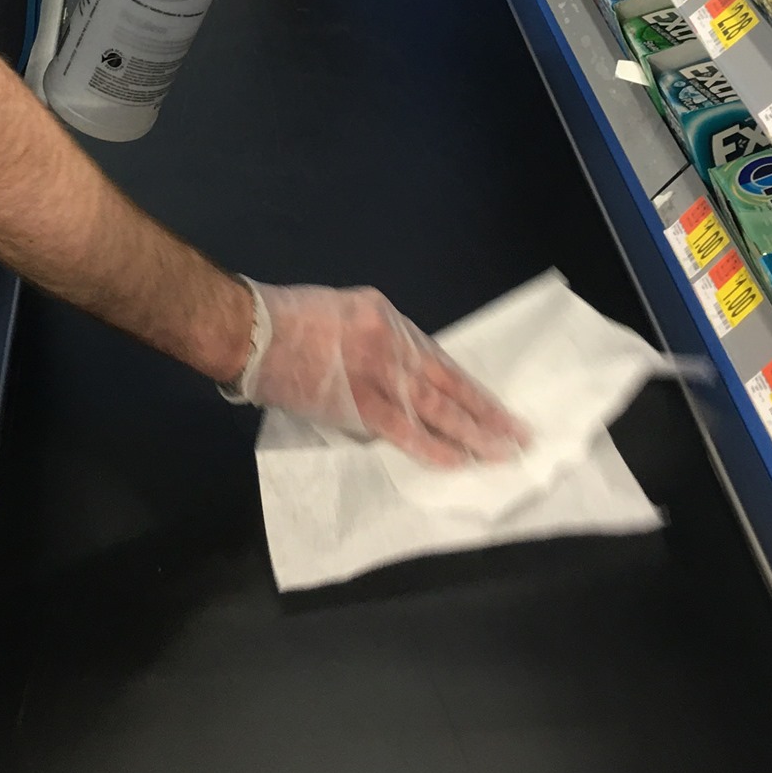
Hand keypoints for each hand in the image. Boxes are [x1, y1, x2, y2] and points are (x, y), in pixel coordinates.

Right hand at [233, 281, 528, 468]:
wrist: (253, 330)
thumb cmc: (287, 318)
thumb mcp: (342, 313)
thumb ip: (371, 339)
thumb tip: (394, 371)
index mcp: (386, 316)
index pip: (437, 356)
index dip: (466, 385)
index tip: (490, 403)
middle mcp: (393, 343)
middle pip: (449, 382)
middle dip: (485, 410)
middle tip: (518, 431)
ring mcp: (381, 374)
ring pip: (438, 408)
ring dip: (474, 432)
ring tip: (503, 450)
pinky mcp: (363, 405)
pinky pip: (407, 431)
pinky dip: (435, 447)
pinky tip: (460, 460)